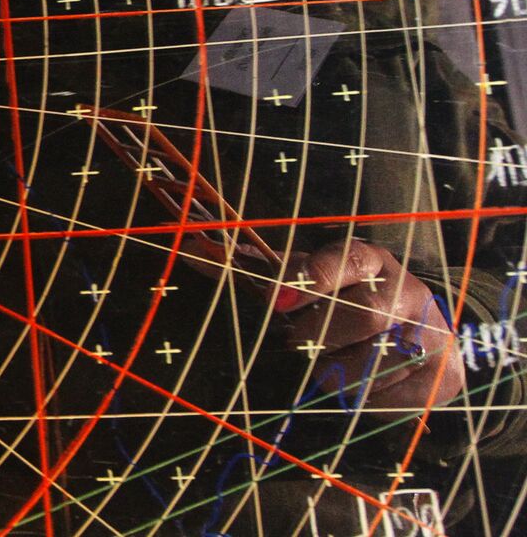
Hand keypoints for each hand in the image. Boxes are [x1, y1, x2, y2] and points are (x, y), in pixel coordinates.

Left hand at [275, 239, 464, 412]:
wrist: (421, 335)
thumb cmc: (349, 302)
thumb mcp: (315, 280)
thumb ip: (270, 273)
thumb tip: (208, 257)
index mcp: (373, 261)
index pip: (348, 260)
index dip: (311, 278)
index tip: (276, 299)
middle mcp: (410, 293)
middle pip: (364, 314)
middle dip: (320, 334)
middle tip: (299, 341)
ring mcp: (434, 335)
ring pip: (371, 364)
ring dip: (336, 371)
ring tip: (334, 361)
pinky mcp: (444, 376)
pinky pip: (388, 397)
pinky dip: (363, 397)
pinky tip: (364, 381)